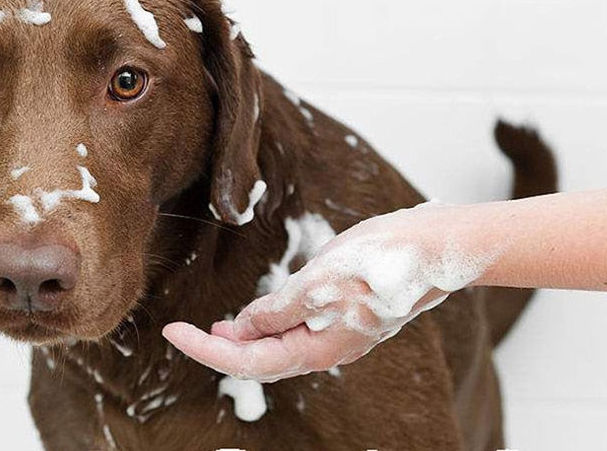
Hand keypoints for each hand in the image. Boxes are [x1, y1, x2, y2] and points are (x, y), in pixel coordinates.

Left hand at [163, 204, 478, 382]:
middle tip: (186, 331)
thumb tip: (242, 330)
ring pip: (280, 346)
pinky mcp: (345, 313)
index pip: (249, 360)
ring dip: (244, 338)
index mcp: (319, 346)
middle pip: (262, 359)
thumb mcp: (320, 282)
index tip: (173, 332)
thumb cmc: (381, 261)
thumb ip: (279, 310)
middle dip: (221, 348)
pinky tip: (261, 311)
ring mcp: (338, 332)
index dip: (206, 350)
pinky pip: (297, 329)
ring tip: (217, 326)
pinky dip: (270, 324)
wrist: (433, 246)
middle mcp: (326, 347)